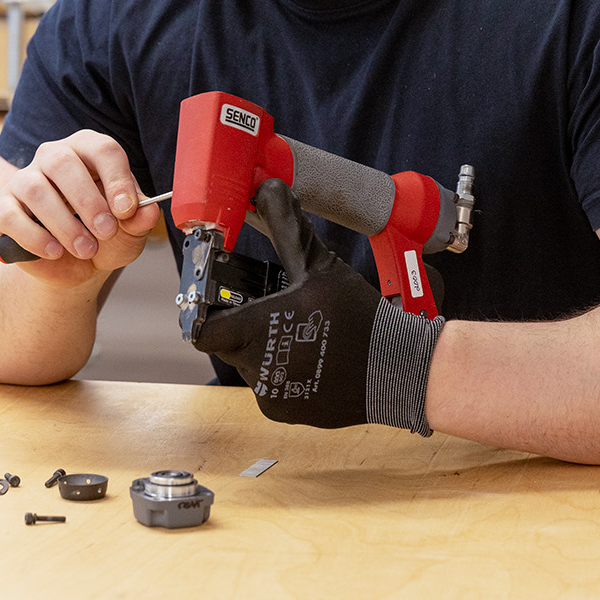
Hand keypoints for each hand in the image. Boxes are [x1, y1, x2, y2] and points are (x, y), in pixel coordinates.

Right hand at [0, 130, 160, 287]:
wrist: (74, 266)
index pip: (102, 150)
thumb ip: (139, 220)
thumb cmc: (104, 236)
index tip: (127, 211)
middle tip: (105, 231)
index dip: (117, 180)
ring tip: (85, 249)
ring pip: (35, 189)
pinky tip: (55, 252)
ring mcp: (24, 180)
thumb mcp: (129, 231)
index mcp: (89, 150)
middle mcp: (53, 157)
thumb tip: (149, 212)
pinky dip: (34, 237)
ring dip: (64, 224)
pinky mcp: (4, 207)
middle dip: (87, 201)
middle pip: (62, 162)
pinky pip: (10, 216)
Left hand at [192, 179, 445, 433]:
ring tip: (299, 332)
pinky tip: (311, 357)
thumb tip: (269, 188)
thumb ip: (287, 228)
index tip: (224, 301)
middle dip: (244, 325)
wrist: (398, 370)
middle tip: (273, 309)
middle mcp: (256, 368)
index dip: (208, 313)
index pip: (202, 329)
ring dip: (264, 349)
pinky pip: (270, 387)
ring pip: (249, 365)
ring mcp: (270, 394)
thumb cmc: (357, 316)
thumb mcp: (320, 265)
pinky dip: (283, 373)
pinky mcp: (286, 412)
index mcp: (254, 332)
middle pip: (228, 343)